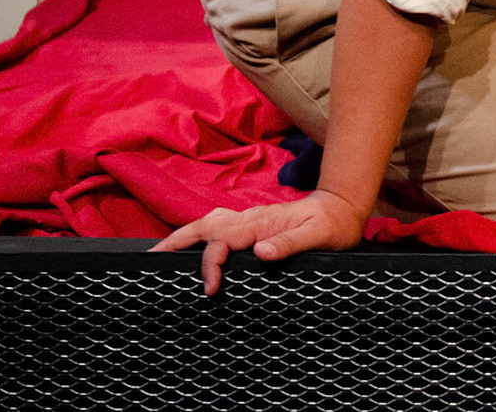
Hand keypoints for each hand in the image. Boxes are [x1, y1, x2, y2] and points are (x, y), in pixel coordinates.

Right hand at [149, 190, 367, 294]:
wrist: (344, 207)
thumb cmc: (334, 224)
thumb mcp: (319, 235)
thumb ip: (291, 243)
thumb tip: (261, 253)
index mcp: (262, 223)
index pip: (223, 241)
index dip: (211, 263)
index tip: (210, 288)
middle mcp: (251, 219)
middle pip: (205, 226)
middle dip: (177, 241)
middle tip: (152, 258)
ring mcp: (250, 220)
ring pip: (209, 223)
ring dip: (184, 235)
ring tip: (160, 253)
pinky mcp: (253, 225)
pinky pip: (219, 227)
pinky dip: (199, 235)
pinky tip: (191, 246)